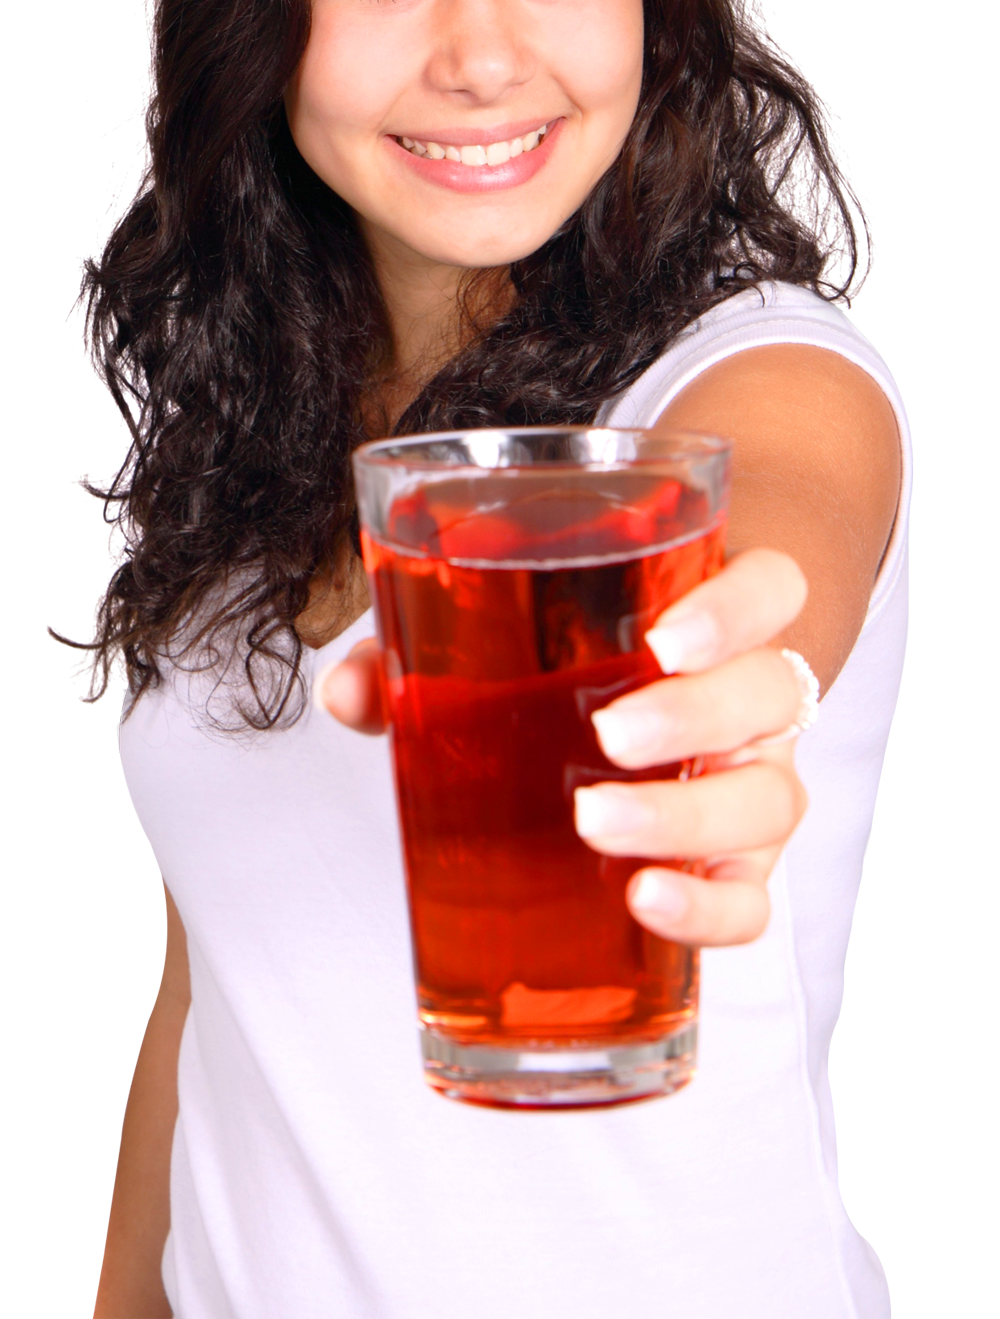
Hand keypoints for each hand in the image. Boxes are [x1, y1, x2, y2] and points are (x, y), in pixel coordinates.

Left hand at [315, 547, 811, 947]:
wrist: (635, 718)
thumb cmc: (570, 665)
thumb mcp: (505, 638)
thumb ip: (425, 648)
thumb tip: (349, 692)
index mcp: (712, 620)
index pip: (773, 588)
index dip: (738, 608)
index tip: (665, 638)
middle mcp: (750, 698)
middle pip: (769, 695)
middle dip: (694, 719)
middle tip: (608, 736)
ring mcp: (752, 781)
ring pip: (768, 799)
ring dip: (687, 817)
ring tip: (596, 824)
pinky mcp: (735, 862)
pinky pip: (750, 895)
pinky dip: (708, 909)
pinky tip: (645, 903)